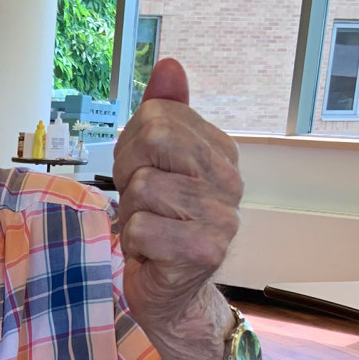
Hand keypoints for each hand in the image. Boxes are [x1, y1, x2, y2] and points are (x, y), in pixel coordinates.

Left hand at [112, 59, 242, 359]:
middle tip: (140, 204)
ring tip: (148, 232)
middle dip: (128, 173)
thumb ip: (162, 114)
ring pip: (142, 188)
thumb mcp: (153, 164)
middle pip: (153, 140)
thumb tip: (170, 64)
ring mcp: (222, 217)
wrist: (171, 295)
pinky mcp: (204, 251)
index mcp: (221, 153)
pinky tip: (151, 254)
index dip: (131, 147)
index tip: (140, 175)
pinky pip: (141, 227)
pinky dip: (133, 244)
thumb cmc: (158, 227)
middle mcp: (230, 181)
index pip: (158, 116)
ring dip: (130, 214)